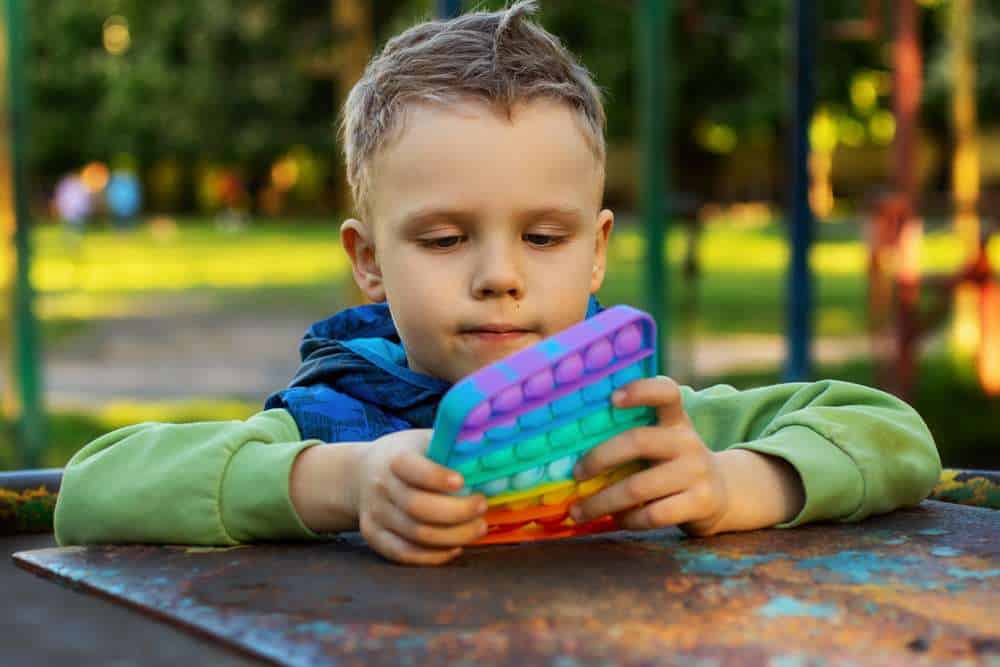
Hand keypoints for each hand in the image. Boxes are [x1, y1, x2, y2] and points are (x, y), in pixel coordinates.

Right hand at [358, 429, 488, 564]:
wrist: (360, 473)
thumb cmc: (406, 455)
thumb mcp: (422, 440)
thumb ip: (450, 445)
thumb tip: (492, 452)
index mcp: (394, 458)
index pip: (413, 469)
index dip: (437, 477)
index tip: (462, 481)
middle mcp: (381, 486)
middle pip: (418, 507)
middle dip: (457, 512)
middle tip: (482, 507)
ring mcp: (375, 514)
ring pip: (416, 534)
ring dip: (453, 536)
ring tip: (479, 528)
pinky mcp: (374, 536)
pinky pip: (403, 554)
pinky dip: (433, 556)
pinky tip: (456, 548)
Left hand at [569, 376, 728, 535]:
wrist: (722, 494)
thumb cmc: (673, 465)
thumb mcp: (663, 442)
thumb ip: (632, 439)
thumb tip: (572, 457)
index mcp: (676, 420)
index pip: (666, 392)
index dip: (641, 390)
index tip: (612, 398)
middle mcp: (688, 441)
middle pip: (638, 441)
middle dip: (599, 458)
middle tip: (576, 474)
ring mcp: (697, 472)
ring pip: (639, 487)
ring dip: (602, 502)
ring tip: (579, 511)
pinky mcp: (701, 502)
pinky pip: (653, 514)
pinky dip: (628, 519)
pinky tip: (615, 520)